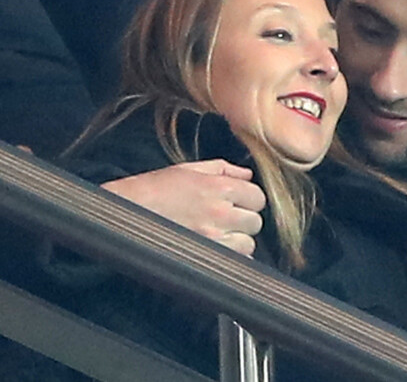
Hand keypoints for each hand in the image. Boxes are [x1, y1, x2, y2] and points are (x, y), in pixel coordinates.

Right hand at [103, 160, 265, 255]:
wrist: (123, 211)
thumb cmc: (153, 189)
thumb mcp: (188, 169)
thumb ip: (223, 168)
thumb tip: (247, 174)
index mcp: (219, 187)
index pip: (258, 198)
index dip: (250, 200)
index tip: (240, 203)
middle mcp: (220, 213)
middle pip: (255, 222)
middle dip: (244, 220)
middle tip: (226, 219)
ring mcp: (213, 238)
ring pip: (248, 245)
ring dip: (237, 241)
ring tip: (217, 235)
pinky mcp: (204, 258)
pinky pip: (234, 263)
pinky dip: (229, 258)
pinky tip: (214, 249)